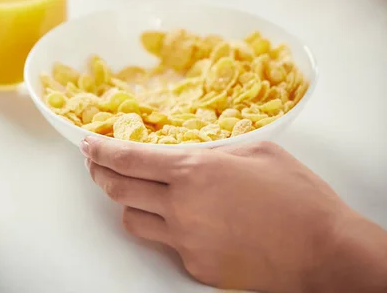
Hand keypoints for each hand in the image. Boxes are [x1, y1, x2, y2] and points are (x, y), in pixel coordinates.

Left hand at [80, 138, 362, 292]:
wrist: (322, 249)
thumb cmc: (296, 195)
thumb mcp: (257, 150)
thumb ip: (218, 150)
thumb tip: (197, 153)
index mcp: (195, 171)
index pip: (131, 159)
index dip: (103, 150)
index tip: (89, 143)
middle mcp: (182, 208)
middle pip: (120, 191)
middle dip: (101, 175)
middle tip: (98, 165)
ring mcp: (187, 242)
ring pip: (134, 222)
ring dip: (129, 204)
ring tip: (138, 193)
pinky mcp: (198, 268)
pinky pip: (167, 245)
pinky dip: (166, 229)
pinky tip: (185, 219)